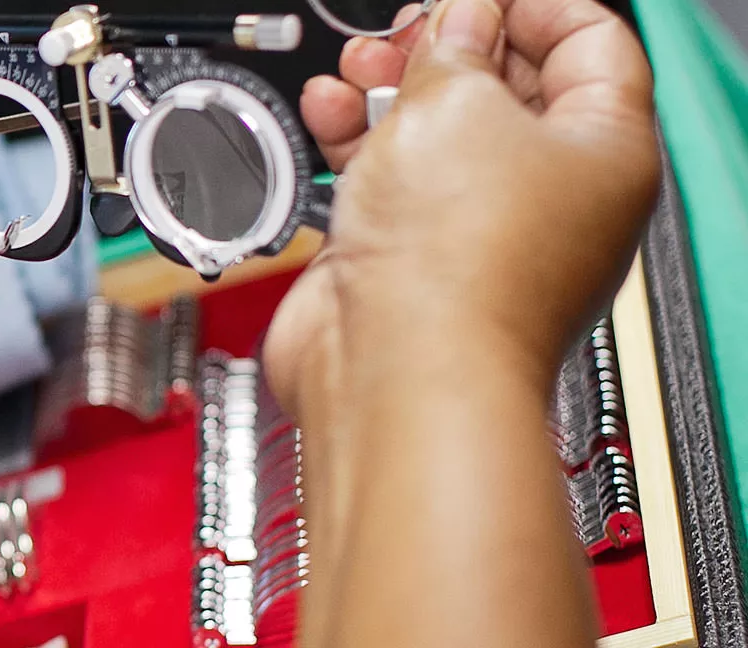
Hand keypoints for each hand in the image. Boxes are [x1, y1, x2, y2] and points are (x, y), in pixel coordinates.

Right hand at [268, 0, 659, 417]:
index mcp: (608, 151)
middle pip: (512, 88)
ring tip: (356, 69)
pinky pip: (397, 182)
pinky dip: (363, 143)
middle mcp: (557, 198)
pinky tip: (331, 115)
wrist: (393, 368)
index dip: (526, 4)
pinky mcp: (419, 261)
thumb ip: (458, 45)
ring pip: (444, 135)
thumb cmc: (454, 263)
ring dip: (393, 92)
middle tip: (405, 32)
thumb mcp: (455, 101)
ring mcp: (485, 234)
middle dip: (449, 46)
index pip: (591, 41)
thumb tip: (460, 20)